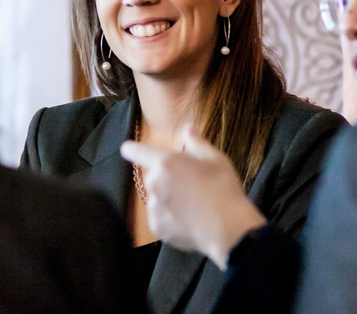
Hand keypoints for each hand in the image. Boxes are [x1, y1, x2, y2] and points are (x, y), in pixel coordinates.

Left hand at [120, 125, 265, 269]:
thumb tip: (188, 128)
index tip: (129, 148)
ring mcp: (153, 207)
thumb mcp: (215, 159)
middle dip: (164, 176)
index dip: (132, 149)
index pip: (135, 151)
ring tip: (191, 203)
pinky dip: (169, 215)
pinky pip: (159, 215)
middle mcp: (154, 183)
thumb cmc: (223, 188)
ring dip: (166, 196)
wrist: (227, 228)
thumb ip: (196, 142)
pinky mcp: (157, 227)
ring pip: (155, 196)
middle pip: (152, 175)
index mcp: (165, 162)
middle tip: (188, 182)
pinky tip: (188, 217)